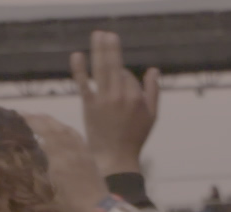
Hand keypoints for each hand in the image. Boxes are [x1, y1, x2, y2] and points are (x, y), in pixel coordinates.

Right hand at [24, 114, 107, 211]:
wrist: (98, 209)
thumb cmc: (71, 205)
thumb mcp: (51, 188)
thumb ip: (41, 166)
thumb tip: (32, 149)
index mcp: (60, 156)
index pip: (44, 131)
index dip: (31, 122)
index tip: (18, 116)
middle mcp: (71, 148)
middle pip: (55, 127)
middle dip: (40, 118)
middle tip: (25, 115)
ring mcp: (81, 150)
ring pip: (66, 129)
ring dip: (52, 122)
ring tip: (40, 120)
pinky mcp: (88, 155)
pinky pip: (75, 136)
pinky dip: (64, 129)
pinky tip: (61, 131)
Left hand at [72, 31, 160, 176]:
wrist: (115, 159)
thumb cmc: (135, 138)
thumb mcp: (152, 115)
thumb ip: (153, 91)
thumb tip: (153, 70)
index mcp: (136, 97)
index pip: (127, 75)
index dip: (124, 77)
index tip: (120, 88)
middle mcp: (120, 96)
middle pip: (115, 65)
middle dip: (111, 47)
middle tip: (108, 33)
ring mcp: (104, 100)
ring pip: (102, 69)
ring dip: (99, 50)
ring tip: (98, 35)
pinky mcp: (89, 107)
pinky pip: (84, 84)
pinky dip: (80, 69)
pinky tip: (76, 55)